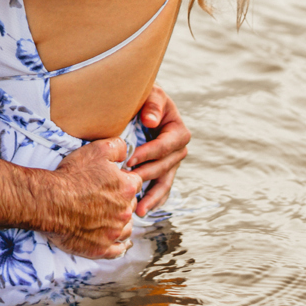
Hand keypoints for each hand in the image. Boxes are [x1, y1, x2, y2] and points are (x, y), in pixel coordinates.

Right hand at [45, 137, 141, 257]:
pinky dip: (120, 246)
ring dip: (121, 222)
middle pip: (131, 205)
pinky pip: (118, 250)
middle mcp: (124, 212)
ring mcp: (113, 232)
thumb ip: (118, 147)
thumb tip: (126, 153)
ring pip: (127, 227)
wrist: (49, 201)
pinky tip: (121, 243)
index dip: (124, 180)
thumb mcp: (97, 150)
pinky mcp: (101, 248)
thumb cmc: (72, 175)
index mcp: (127, 188)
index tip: (112, 181)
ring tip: (109, 218)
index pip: (136, 183)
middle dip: (122, 201)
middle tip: (104, 198)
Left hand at [128, 85, 189, 215]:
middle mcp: (178, 150)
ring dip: (152, 197)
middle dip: (146, 175)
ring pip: (165, 183)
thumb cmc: (145, 99)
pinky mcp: (162, 173)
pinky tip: (142, 211)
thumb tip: (151, 121)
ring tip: (139, 211)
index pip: (166, 145)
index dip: (149, 153)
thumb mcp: (151, 95)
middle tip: (126, 183)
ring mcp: (171, 164)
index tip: (129, 159)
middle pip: (165, 166)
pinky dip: (153, 200)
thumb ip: (152, 105)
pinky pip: (160, 189)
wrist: (140, 107)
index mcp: (178, 131)